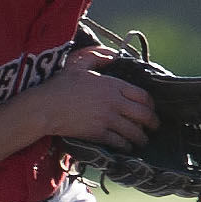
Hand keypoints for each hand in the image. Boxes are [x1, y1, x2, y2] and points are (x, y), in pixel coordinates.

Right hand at [41, 57, 157, 150]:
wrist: (45, 107)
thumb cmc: (60, 84)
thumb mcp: (79, 63)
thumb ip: (98, 56)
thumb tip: (113, 55)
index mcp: (112, 85)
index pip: (143, 96)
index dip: (151, 104)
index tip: (152, 109)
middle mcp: (114, 103)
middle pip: (144, 115)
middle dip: (153, 123)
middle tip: (155, 127)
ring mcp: (107, 120)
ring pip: (134, 132)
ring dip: (141, 138)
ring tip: (143, 140)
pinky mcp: (98, 134)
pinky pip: (120, 142)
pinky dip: (127, 146)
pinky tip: (127, 146)